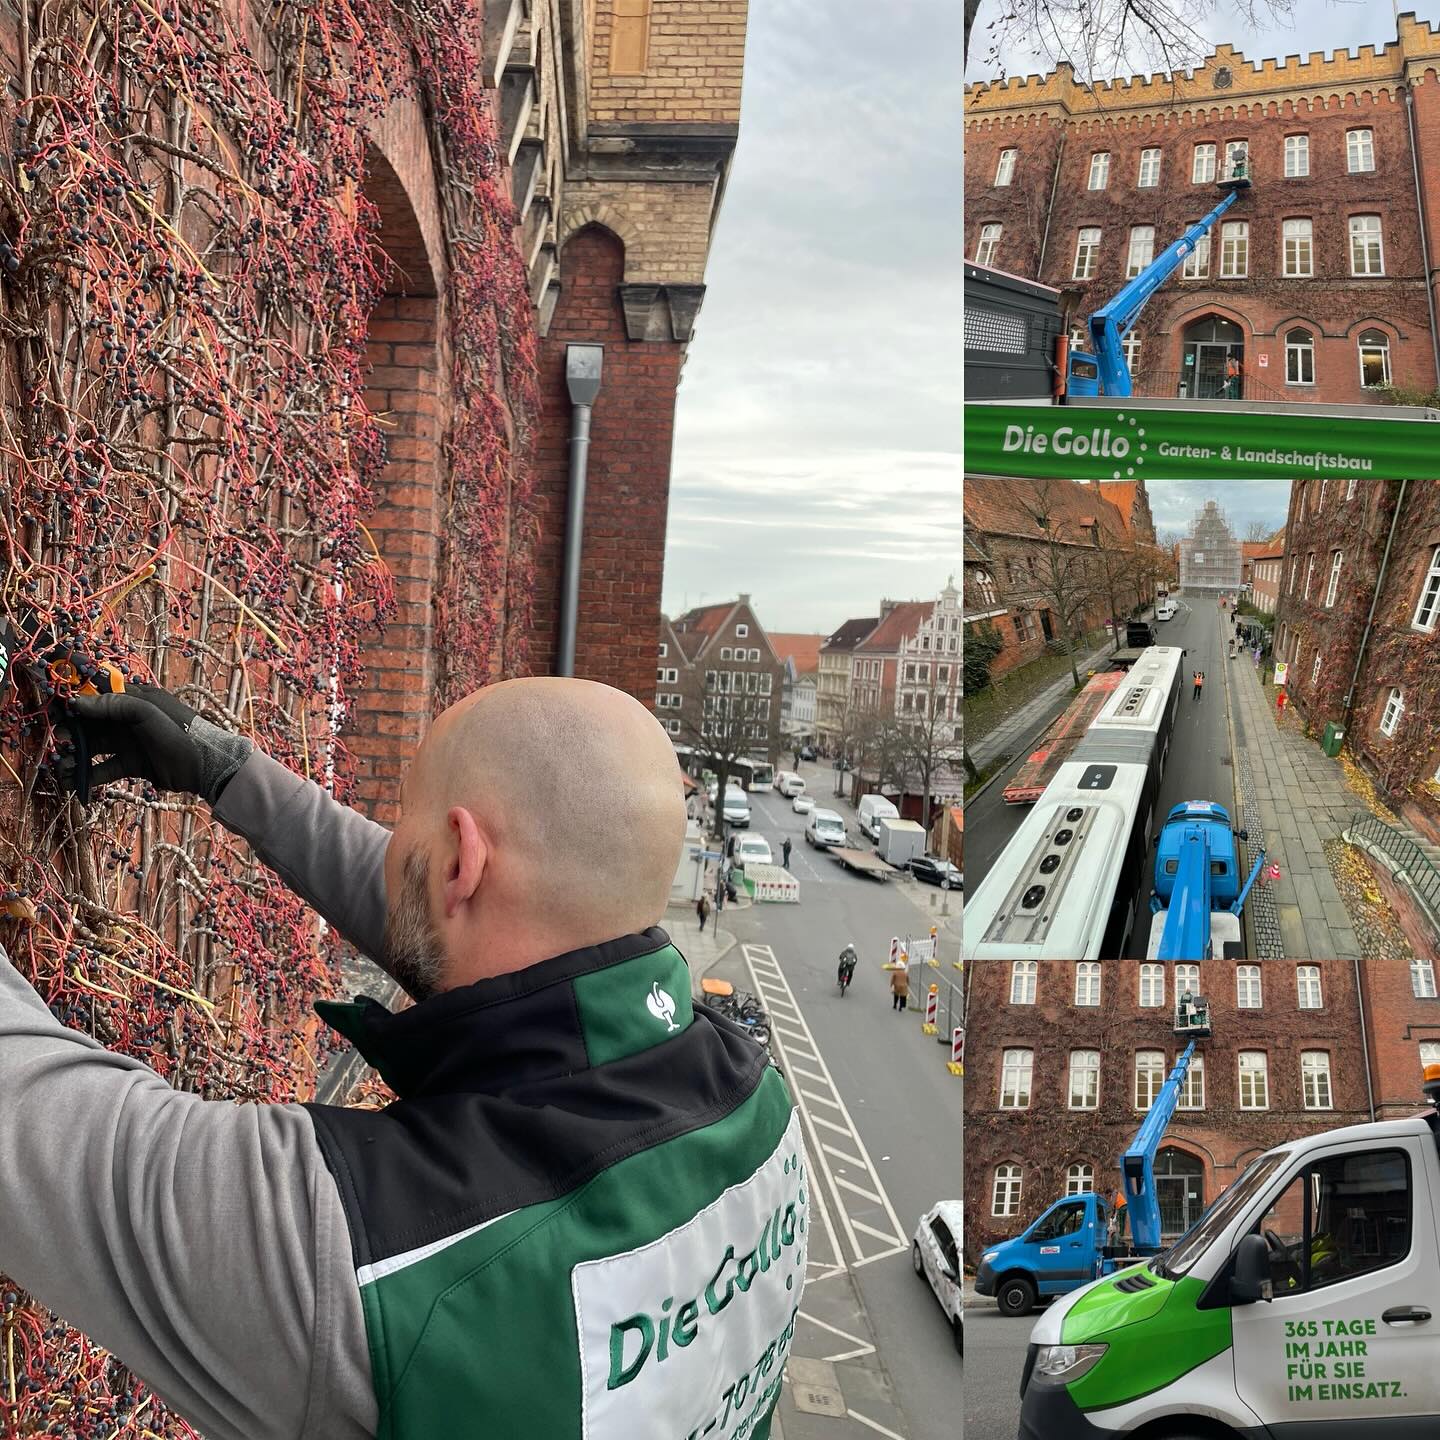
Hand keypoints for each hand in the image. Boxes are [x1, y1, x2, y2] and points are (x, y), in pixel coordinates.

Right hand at [60, 682, 252, 803]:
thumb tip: (78, 701)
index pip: (99, 696)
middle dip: (72, 734)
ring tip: (61, 768)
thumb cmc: (180, 734)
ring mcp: (131, 742)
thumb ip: (115, 705)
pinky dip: (88, 775)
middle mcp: (130, 719)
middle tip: (58, 745)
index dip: (75, 703)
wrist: (206, 768)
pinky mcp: (133, 764)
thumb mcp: (148, 713)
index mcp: (137, 699)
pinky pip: (105, 768)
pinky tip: (73, 784)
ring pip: (95, 747)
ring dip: (76, 756)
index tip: (55, 713)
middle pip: (92, 723)